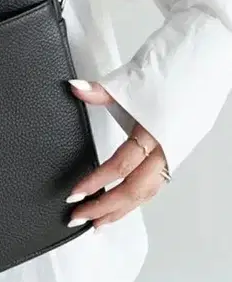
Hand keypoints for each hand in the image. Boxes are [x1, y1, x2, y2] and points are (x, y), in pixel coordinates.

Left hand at [67, 80, 170, 228]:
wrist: (207, 58)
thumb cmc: (174, 68)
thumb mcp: (131, 78)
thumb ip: (99, 90)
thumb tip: (74, 89)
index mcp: (155, 132)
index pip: (121, 166)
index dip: (96, 182)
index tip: (74, 195)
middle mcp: (168, 148)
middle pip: (134, 189)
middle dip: (105, 208)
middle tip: (78, 218)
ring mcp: (175, 152)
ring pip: (147, 191)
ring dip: (122, 209)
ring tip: (98, 223)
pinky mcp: (177, 150)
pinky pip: (156, 183)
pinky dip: (137, 198)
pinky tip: (124, 204)